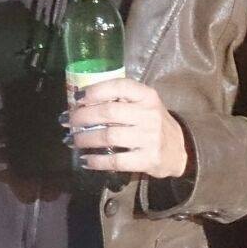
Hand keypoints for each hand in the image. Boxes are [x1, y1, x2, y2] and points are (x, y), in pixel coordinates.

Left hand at [64, 78, 188, 179]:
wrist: (179, 150)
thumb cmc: (152, 123)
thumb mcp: (143, 104)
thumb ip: (119, 100)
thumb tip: (80, 102)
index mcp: (147, 96)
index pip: (119, 86)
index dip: (95, 90)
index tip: (77, 98)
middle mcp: (149, 114)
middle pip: (109, 112)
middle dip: (82, 117)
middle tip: (67, 121)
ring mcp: (150, 138)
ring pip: (109, 136)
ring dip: (85, 138)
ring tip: (72, 140)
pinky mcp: (148, 160)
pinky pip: (116, 160)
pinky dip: (97, 161)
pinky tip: (85, 160)